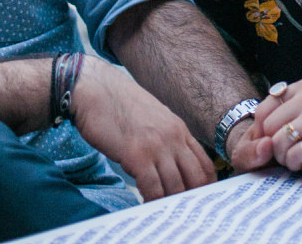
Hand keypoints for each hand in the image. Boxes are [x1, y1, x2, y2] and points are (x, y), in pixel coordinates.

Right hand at [72, 57, 215, 200]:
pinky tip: (146, 206)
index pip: (205, 164)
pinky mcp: (137, 154)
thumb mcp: (153, 117)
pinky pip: (153, 189)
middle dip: (192, 200)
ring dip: (170, 205)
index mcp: (178, 128)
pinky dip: (152, 203)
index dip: (205, 187)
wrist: (95, 88)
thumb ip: (165, 138)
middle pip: (196, 179)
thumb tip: (171, 164)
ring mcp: (156, 146)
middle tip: (181, 212)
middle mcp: (173, 137)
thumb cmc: (118, 103)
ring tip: (163, 214)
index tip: (199, 201)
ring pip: (176, 188)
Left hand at [253, 79, 301, 177]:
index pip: (264, 108)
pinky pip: (294, 156)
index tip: (272, 147)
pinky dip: (296, 166)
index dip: (263, 132)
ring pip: (277, 142)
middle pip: (266, 126)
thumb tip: (265, 123)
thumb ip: (299, 107)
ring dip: (283, 158)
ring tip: (298, 163)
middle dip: (272, 146)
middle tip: (287, 157)